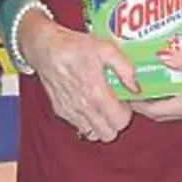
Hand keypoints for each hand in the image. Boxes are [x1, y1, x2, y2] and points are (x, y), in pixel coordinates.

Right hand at [16, 8, 133, 142]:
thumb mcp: (106, 49)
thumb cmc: (74, 46)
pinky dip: (86, 121)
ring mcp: (71, 111)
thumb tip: (135, 85)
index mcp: (96, 92)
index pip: (120, 122)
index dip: (126, 113)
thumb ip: (125, 68)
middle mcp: (83, 106)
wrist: (46, 47)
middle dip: (115, 123)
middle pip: (108, 135)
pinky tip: (87, 104)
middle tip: (114, 107)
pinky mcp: (61, 110)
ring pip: (93, 134)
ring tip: (101, 107)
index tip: (123, 102)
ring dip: (100, 125)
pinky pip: (78, 127)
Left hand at [130, 50, 181, 121]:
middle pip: (157, 109)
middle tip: (131, 82)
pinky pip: (179, 99)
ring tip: (147, 77)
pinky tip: (171, 76)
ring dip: (156, 94)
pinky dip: (170, 90)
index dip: (136, 103)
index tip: (123, 91)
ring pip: (168, 105)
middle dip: (142, 99)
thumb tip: (161, 55)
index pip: (152, 110)